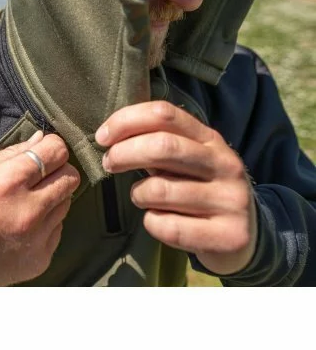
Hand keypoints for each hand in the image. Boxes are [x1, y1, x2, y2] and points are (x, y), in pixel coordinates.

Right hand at [0, 132, 79, 285]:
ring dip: (53, 197)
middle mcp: (28, 210)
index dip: (52, 147)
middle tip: (41, 176)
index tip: (45, 150)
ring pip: (67, 202)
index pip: (56, 152)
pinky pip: (58, 228)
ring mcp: (37, 237)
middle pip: (70, 176)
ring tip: (28, 203)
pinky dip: (47, 223)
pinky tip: (25, 225)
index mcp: (8, 182)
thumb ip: (13, 153)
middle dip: (59, 171)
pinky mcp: (42, 257)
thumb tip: (42, 138)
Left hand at [95, 101, 257, 275]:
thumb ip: (157, 143)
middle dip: (124, 153)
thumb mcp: (186, 159)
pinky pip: (168, 227)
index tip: (103, 137)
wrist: (246, 235)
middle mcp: (224, 164)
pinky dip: (152, 223)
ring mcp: (230, 200)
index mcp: (210, 139)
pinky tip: (159, 220)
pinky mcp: (228, 235)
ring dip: (138, 194)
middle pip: (163, 146)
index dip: (126, 121)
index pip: (164, 114)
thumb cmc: (199, 189)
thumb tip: (111, 136)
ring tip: (142, 196)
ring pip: (160, 190)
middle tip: (109, 163)